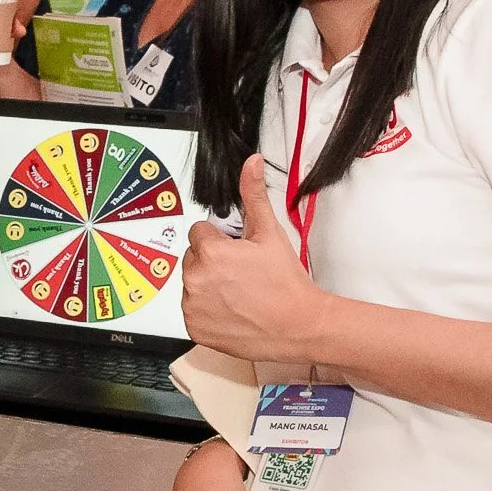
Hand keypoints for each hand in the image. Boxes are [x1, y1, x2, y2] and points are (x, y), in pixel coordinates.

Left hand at [181, 155, 331, 363]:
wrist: (299, 326)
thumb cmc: (286, 282)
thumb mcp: (270, 233)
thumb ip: (253, 195)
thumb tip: (251, 163)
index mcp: (209, 251)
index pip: (200, 233)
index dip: (221, 241)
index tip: (238, 254)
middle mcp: (195, 278)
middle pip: (193, 258)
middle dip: (212, 262)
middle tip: (241, 275)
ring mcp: (192, 305)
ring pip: (192, 283)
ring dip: (208, 285)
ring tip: (238, 294)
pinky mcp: (194, 327)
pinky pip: (192, 310)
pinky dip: (207, 310)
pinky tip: (232, 311)